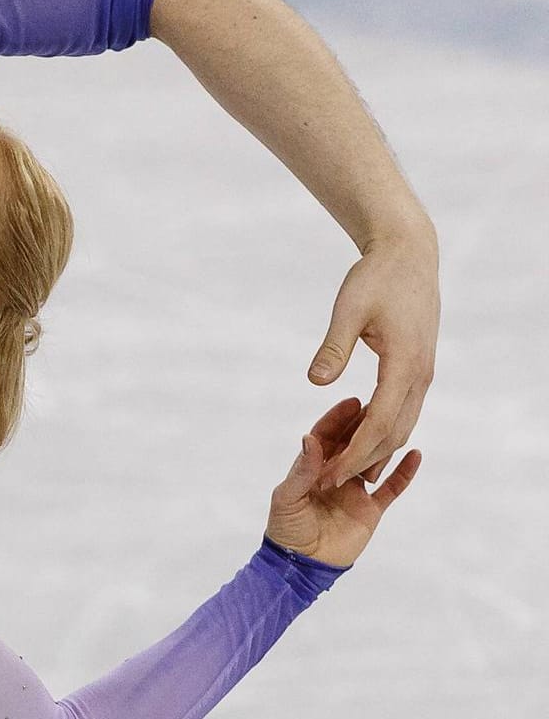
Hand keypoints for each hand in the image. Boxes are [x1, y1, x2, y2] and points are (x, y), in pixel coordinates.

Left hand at [265, 397, 420, 567]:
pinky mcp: (371, 510)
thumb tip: (310, 439)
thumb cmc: (287, 530)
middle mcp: (335, 474)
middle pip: (352, 444)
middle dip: (363, 425)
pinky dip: (404, 473)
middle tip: (379, 404)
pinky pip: (391, 488)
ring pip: (374, 461)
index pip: (326, 437)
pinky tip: (416, 454)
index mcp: (312, 468)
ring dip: (384, 443)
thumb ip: (302, 471)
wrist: (304, 565)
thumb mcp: (288, 498)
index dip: (338, 419)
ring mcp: (355, 491)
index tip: (353, 401)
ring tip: (398, 422)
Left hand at [307, 233, 438, 487]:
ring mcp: (423, 372)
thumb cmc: (376, 278)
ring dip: (378, 450)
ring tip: (349, 473)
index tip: (332, 473)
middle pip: (394, 432)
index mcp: (404, 365)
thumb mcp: (348, 309)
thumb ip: (334, 347)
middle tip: (334, 483)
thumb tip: (316, 382)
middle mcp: (420, 375)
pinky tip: (364, 439)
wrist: (409, 256)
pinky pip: (405, 409)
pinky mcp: (419, 367)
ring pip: (403, 424)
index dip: (356, 452)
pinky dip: (386, 429)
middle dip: (365, 461)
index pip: (379, 422)